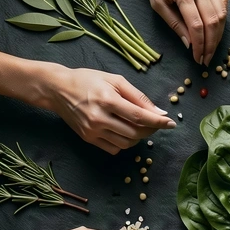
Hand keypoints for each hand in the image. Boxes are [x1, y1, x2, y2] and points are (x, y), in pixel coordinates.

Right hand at [46, 65, 173, 153]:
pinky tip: (123, 130)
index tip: (171, 124)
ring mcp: (92, 131)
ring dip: (138, 137)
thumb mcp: (115, 81)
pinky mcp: (88, 139)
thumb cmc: (88, 80)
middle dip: (150, 130)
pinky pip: (114, 148)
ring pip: (126, 143)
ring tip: (138, 125)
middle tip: (155, 123)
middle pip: (135, 133)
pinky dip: (124, 142)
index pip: (139, 117)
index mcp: (107, 100)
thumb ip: (138, 97)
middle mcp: (99, 118)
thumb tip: (159, 112)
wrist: (58, 89)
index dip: (158, 122)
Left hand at [135, 0, 227, 65]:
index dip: (199, 46)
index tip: (198, 59)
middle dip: (211, 44)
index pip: (196, 26)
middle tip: (207, 58)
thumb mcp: (157, 3)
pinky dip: (222, 18)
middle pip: (212, 22)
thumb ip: (174, 24)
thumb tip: (189, 44)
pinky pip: (222, 2)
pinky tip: (216, 28)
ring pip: (221, 13)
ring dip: (218, 34)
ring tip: (212, 47)